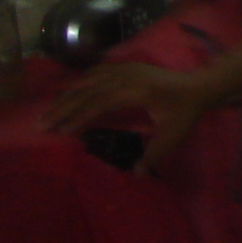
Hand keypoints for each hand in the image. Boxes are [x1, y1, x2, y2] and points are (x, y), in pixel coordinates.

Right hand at [41, 60, 214, 172]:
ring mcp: (126, 69)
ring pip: (89, 80)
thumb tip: (138, 175)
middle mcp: (127, 76)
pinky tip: (69, 91)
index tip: (60, 132)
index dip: (78, 117)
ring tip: (48, 110)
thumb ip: (155, 154)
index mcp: (136, 91)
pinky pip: (97, 72)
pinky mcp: (127, 67)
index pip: (99, 103)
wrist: (199, 85)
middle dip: (63, 107)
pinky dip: (80, 82)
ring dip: (67, 95)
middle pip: (88, 91)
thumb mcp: (173, 134)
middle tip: (41, 124)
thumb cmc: (185, 111)